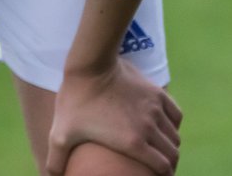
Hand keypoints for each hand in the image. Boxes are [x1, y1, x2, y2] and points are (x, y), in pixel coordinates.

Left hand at [46, 60, 182, 175]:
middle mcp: (150, 127)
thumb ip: (55, 161)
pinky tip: (166, 128)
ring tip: (162, 151)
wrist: (91, 65)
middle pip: (172, 153)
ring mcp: (156, 109)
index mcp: (133, 142)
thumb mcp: (60, 135)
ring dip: (171, 146)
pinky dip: (174, 126)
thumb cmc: (75, 101)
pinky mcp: (157, 93)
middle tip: (159, 169)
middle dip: (169, 165)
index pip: (162, 167)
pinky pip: (176, 115)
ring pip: (175, 136)